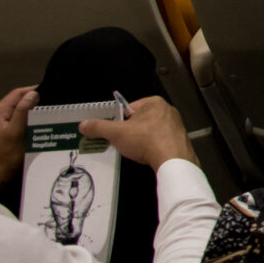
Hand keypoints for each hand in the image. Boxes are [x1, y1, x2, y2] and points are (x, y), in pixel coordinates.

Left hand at [0, 86, 35, 196]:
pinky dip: (17, 123)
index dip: (31, 90)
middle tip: (46, 105)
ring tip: (40, 117)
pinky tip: (27, 130)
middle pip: (12, 104)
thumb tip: (32, 94)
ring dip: (24, 113)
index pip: (15, 94)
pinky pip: (6, 125)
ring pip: (9, 115)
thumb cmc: (7, 157)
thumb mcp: (18, 132)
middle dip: (28, 102)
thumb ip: (23, 111)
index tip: (47, 91)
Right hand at [77, 97, 195, 171]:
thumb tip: (85, 125)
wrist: (172, 160)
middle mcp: (167, 111)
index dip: (117, 120)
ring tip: (133, 150)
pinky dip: (151, 148)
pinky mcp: (179, 139)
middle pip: (139, 120)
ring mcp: (175, 125)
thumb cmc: (146, 140)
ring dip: (140, 141)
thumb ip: (99, 127)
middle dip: (128, 132)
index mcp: (153, 102)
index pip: (128, 108)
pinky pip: (160, 142)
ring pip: (149, 132)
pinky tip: (146, 155)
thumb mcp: (116, 133)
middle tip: (120, 142)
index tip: (111, 131)